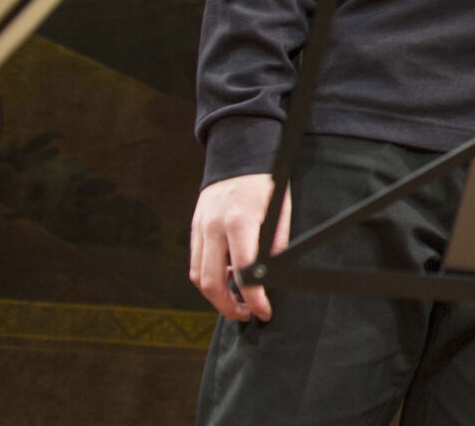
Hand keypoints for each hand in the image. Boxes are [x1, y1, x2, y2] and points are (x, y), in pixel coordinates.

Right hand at [189, 174, 290, 321]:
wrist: (238, 158)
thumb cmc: (265, 183)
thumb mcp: (281, 210)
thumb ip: (276, 243)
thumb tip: (273, 275)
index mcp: (240, 222)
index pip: (244, 273)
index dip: (253, 298)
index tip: (263, 311)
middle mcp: (214, 227)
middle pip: (211, 283)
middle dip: (228, 307)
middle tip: (246, 314)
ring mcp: (200, 228)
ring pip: (198, 276)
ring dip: (215, 296)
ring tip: (237, 301)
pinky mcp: (194, 229)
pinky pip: (196, 263)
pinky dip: (209, 278)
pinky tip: (227, 278)